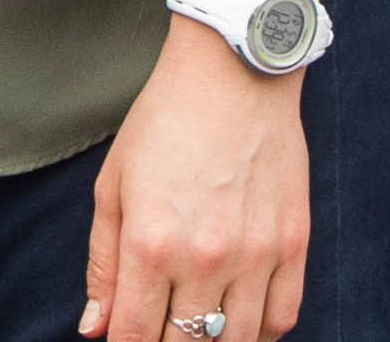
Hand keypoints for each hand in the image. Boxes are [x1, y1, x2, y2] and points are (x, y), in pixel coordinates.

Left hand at [82, 25, 310, 341]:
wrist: (232, 74)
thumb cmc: (163, 124)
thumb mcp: (112, 186)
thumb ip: (103, 263)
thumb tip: (95, 328)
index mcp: (151, 243)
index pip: (135, 335)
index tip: (124, 340)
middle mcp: (205, 258)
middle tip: (158, 328)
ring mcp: (256, 256)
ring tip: (196, 326)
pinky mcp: (294, 246)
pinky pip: (282, 318)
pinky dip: (260, 332)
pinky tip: (239, 320)